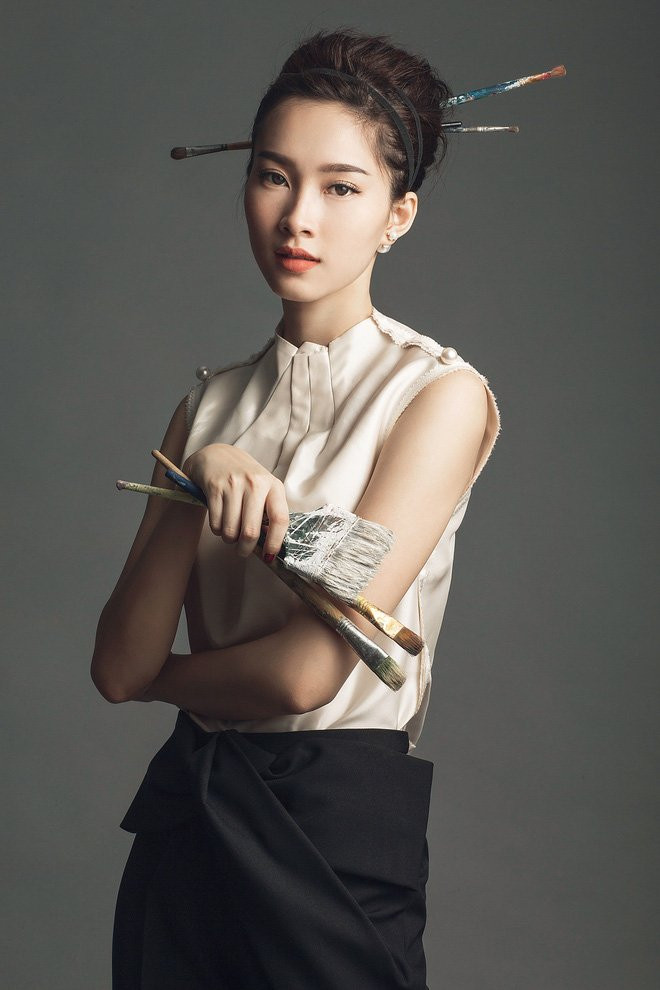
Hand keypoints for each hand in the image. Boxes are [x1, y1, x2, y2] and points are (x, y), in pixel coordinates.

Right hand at [182, 444, 289, 559]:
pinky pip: (215, 523)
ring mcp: (233, 484)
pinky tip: (219, 521)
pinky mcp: (214, 487)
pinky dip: (217, 530)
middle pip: (251, 531)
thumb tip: (269, 547)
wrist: (217, 455)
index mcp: (273, 486)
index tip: (270, 555)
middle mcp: (255, 483)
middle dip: (245, 548)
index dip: (275, 542)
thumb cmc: (244, 478)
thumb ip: (268, 512)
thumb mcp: (263, 488)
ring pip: (231, 530)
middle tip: (242, 551)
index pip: (280, 519)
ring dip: (229, 539)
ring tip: (230, 531)